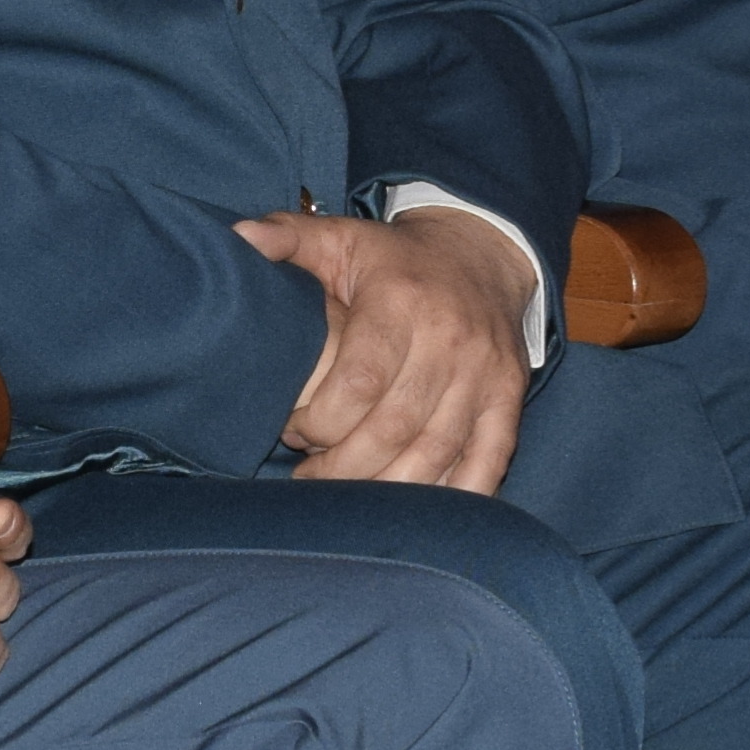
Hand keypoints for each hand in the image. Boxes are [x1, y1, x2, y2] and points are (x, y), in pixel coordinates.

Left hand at [240, 203, 533, 491]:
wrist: (481, 253)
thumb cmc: (394, 259)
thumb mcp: (340, 237)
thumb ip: (287, 237)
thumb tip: (239, 239)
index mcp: (401, 302)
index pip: (360, 382)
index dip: (320, 422)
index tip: (294, 432)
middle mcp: (449, 339)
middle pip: (393, 427)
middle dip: (343, 466)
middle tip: (309, 479)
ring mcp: (485, 373)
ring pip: (436, 452)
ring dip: (386, 488)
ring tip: (347, 501)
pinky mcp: (509, 397)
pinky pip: (488, 458)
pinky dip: (456, 494)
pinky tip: (416, 512)